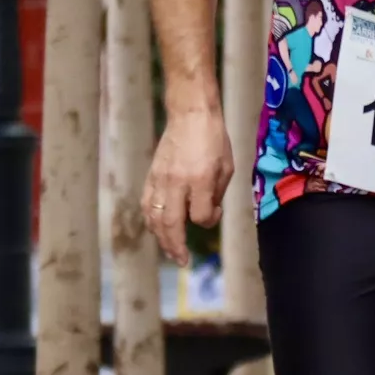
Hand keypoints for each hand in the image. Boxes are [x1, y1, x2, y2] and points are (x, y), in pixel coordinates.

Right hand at [143, 109, 235, 264]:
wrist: (190, 114)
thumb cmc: (214, 140)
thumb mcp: (227, 166)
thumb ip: (217, 193)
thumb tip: (207, 214)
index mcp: (201, 179)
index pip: (200, 215)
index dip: (209, 220)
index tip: (214, 213)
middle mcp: (178, 182)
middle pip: (171, 223)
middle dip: (176, 246)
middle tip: (182, 260)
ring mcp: (161, 179)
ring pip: (155, 217)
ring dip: (161, 238)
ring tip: (170, 251)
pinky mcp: (151, 175)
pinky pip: (147, 204)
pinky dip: (151, 220)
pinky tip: (156, 229)